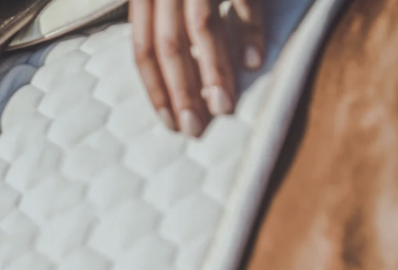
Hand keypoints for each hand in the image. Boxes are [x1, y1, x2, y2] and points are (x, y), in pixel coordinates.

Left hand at [130, 0, 263, 136]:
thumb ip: (165, 26)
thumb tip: (174, 85)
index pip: (144, 50)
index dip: (157, 89)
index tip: (171, 123)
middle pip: (169, 47)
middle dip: (183, 92)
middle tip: (195, 129)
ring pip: (201, 28)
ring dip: (214, 72)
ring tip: (224, 107)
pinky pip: (244, 0)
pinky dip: (249, 32)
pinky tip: (254, 63)